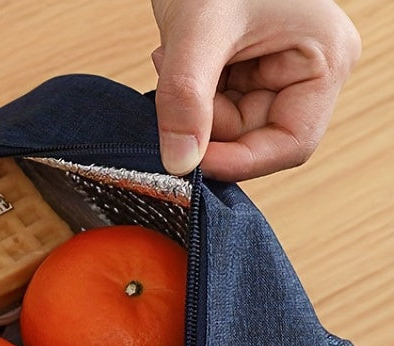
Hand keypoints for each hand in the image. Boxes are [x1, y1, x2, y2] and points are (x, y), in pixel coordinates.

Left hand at [150, 0, 360, 180]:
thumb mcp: (199, 29)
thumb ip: (186, 98)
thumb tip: (178, 165)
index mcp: (324, 61)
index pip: (289, 144)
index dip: (239, 161)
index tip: (188, 160)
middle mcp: (308, 73)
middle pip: (252, 138)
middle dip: (204, 123)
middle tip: (172, 83)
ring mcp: (278, 71)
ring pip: (226, 126)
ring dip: (189, 106)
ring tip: (172, 56)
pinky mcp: (248, 68)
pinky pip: (213, 106)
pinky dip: (186, 93)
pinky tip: (175, 56)